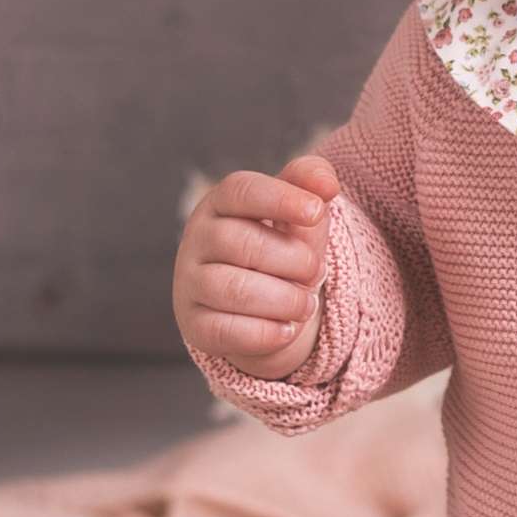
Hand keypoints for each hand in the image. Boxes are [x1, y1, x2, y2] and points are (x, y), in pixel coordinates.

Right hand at [174, 152, 340, 378]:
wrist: (260, 305)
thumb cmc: (279, 246)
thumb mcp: (297, 212)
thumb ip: (311, 184)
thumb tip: (326, 184)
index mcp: (220, 203)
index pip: (242, 191)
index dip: (280, 198)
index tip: (316, 211)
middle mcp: (197, 240)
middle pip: (241, 243)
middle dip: (292, 259)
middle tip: (316, 271)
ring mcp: (190, 283)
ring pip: (233, 289)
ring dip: (284, 299)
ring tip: (306, 304)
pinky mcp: (195, 325)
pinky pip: (226, 331)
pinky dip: (266, 333)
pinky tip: (287, 328)